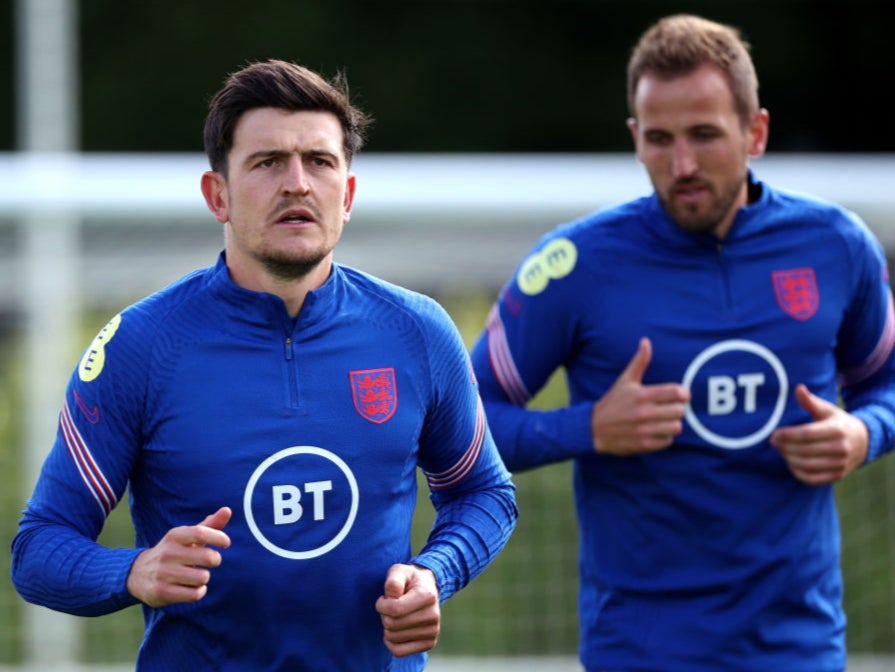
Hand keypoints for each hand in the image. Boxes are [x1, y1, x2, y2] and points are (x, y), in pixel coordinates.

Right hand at [126, 506, 231, 607]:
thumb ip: (210, 525)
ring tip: (196, 575)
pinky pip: (194, 594)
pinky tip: (192, 588)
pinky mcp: (162, 592)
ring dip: (204, 577)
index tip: (226, 543)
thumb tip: (227, 510)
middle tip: (210, 561)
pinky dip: (199, 592)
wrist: (137, 574)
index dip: (218, 537)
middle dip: (215, 560)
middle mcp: (168, 553)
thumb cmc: (172, 552)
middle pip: (207, 557)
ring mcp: (163, 573)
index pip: (201, 533)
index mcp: (175, 536)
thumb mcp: (187, 537)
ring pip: (202, 577)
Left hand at [375, 563, 439, 656]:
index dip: (381, 605)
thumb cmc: (409, 579)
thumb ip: (393, 581)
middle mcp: (433, 616)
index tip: (383, 598)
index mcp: (427, 596)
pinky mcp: (429, 643)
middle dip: (384, 615)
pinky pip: (399, 651)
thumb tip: (391, 597)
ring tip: (395, 615)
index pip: (395, 609)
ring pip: (393, 638)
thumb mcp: (399, 571)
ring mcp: (433, 631)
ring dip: (387, 627)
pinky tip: (394, 631)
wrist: (427, 588)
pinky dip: (390, 643)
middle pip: (392, 625)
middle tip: (390, 606)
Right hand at [591, 337, 690, 454]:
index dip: (683, 393)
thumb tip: (646, 341)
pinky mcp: (644, 444)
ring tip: (664, 420)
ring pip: (676, 427)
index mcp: (642, 395)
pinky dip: (665, 437)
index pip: (676, 392)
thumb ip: (639, 362)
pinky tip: (656, 431)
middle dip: (678, 409)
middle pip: (680, 411)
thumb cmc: (613, 402)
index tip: (680, 395)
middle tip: (670, 408)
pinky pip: (668, 441)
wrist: (593, 429)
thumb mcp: (625, 380)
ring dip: (672, 423)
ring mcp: (644, 430)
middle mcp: (644, 413)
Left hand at [770, 384, 868, 484]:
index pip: (806, 434)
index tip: (774, 434)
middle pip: (805, 451)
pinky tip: (791, 464)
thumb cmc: (838, 422)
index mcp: (837, 430)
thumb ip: (810, 401)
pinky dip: (799, 473)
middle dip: (785, 447)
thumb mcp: (827, 410)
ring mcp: (840, 464)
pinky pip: (813, 479)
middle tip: (773, 442)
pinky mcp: (837, 476)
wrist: (862, 441)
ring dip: (789, 459)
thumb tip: (798, 388)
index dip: (788, 435)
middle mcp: (841, 448)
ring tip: (781, 451)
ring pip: (807, 465)